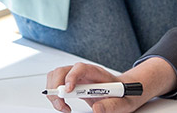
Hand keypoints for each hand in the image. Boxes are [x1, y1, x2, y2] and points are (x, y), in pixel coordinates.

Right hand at [43, 62, 160, 112]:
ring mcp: (76, 77)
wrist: (123, 93)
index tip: (68, 91)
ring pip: (55, 76)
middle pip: (62, 71)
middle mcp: (83, 72)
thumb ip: (111, 106)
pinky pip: (56, 84)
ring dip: (53, 92)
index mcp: (96, 72)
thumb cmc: (123, 95)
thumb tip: (97, 110)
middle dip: (56, 88)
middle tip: (62, 104)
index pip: (80, 68)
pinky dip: (55, 95)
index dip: (71, 77)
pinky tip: (63, 104)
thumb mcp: (123, 102)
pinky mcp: (71, 84)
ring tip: (62, 106)